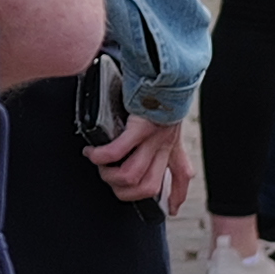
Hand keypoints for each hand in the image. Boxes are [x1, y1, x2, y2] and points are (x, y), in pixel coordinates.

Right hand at [93, 72, 179, 205]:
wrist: (167, 65)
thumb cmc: (160, 84)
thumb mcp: (167, 108)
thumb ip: (162, 120)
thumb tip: (152, 115)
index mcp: (171, 140)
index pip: (182, 175)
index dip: (176, 196)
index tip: (169, 208)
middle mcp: (165, 144)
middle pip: (147, 188)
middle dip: (123, 192)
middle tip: (109, 179)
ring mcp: (153, 138)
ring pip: (131, 177)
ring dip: (109, 176)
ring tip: (98, 164)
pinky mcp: (140, 126)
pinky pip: (118, 153)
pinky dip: (101, 157)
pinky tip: (92, 152)